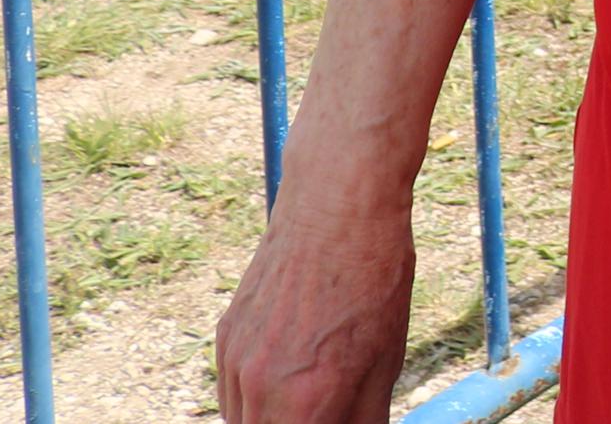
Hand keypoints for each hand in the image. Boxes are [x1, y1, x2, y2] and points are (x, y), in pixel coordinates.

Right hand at [215, 196, 413, 422]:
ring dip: (272, 420)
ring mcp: (235, 364)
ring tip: (308, 396)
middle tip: (325, 408)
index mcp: (308, 402)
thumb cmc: (374, 279)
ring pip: (241, 423)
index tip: (334, 417)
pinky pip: (231, 394)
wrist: (336, 207)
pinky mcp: (223, 339)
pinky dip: (255, 398)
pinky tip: (288, 375)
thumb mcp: (387, 360)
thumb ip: (364, 418)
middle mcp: (261, 389)